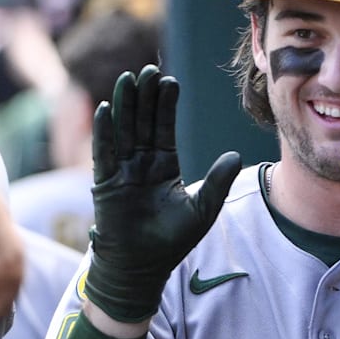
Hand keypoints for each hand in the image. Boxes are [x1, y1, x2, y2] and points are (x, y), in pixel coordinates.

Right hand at [85, 65, 240, 322]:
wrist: (141, 268)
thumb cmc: (171, 242)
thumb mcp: (201, 210)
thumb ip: (216, 182)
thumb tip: (236, 155)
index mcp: (164, 165)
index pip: (164, 128)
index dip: (166, 105)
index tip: (170, 81)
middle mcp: (141, 163)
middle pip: (142, 122)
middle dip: (144, 97)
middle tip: (148, 70)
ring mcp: (121, 171)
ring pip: (123, 131)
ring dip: (124, 106)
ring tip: (128, 79)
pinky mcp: (104, 184)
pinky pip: (103, 153)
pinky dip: (104, 131)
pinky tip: (105, 108)